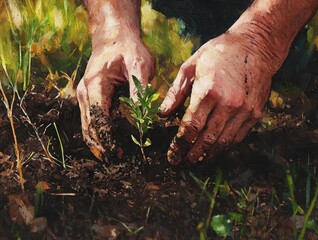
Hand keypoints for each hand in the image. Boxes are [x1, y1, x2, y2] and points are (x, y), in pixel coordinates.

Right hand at [77, 33, 153, 159]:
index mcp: (95, 85)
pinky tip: (108, 143)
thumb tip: (142, 114)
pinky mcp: (90, 97)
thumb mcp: (140, 65)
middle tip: (117, 161)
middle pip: (89, 126)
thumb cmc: (127, 49)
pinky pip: (90, 120)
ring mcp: (85, 95)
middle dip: (101, 146)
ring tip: (112, 157)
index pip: (99, 118)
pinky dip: (97, 133)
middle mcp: (85, 92)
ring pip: (87, 126)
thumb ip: (140, 89)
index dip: (107, 138)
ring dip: (98, 143)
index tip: (119, 153)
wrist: (114, 37)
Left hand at [160, 32, 273, 163]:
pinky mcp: (255, 113)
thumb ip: (176, 92)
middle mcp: (228, 104)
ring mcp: (244, 111)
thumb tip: (163, 114)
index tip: (171, 155)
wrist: (256, 46)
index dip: (179, 144)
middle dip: (190, 154)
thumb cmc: (219, 52)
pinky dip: (224, 147)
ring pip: (222, 143)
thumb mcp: (191, 65)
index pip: (190, 127)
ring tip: (195, 161)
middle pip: (206, 139)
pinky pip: (237, 137)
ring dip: (207, 155)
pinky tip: (213, 150)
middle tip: (180, 163)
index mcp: (208, 91)